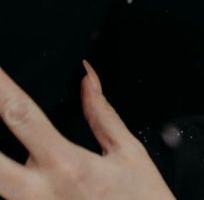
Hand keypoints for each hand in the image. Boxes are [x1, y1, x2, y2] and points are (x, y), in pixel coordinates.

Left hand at [0, 62, 174, 198]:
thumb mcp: (128, 152)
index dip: (3, 89)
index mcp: (67, 164)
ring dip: (3, 163)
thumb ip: (101, 114)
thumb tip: (87, 78)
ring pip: (1, 187)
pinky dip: (18, 185)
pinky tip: (26, 171)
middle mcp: (43, 192)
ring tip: (8, 143)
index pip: (23, 117)